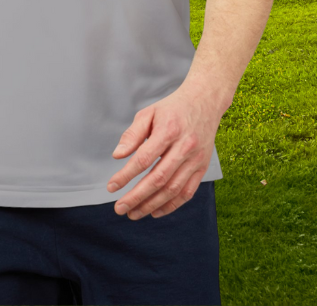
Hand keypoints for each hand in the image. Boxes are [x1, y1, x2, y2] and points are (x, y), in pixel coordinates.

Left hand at [106, 82, 227, 219]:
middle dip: (137, 197)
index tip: (111, 186)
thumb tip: (117, 156)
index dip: (126, 175)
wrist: (204, 102)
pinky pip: (187, 193)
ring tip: (134, 213)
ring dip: (151, 205)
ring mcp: (196, 160)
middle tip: (120, 208)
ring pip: (173, 189)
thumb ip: (132, 134)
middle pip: (158, 179)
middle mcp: (184, 147)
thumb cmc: (172, 109)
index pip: (144, 159)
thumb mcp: (149, 113)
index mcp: (168, 130)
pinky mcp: (202, 168)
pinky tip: (155, 211)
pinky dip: (171, 205)